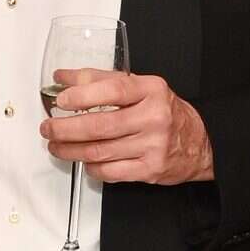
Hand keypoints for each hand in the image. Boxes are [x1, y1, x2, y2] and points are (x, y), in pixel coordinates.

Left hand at [39, 69, 214, 184]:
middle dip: (65, 129)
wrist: (201, 142)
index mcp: (151, 91)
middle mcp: (154, 118)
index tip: (61, 100)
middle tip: (48, 128)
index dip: (82, 95)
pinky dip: (90, 167)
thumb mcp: (139, 87)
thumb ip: (100, 79)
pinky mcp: (150, 170)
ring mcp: (153, 146)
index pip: (113, 90)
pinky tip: (83, 160)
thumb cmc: (164, 111)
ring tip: (55, 144)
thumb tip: (63, 78)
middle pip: (100, 126)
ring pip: (100, 151)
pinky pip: (110, 172)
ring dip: (70, 150)